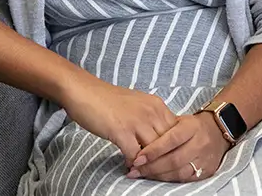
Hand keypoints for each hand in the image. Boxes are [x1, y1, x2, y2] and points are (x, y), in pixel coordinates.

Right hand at [60, 74, 178, 165]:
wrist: (84, 91)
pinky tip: (128, 166)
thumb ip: (151, 119)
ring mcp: (137, 121)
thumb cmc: (108, 100)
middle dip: (163, 160)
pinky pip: (135, 155)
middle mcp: (152, 112)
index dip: (173, 148)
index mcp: (158, 105)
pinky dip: (133, 164)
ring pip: (154, 152)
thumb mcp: (138, 105)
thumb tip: (160, 139)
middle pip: (168, 144)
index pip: (177, 132)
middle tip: (156, 171)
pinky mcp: (121, 131)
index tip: (166, 159)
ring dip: (148, 164)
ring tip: (142, 171)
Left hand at [128, 113, 230, 181]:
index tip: (137, 158)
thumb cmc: (192, 126)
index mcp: (192, 127)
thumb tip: (138, 141)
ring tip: (141, 174)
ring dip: (157, 175)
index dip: (153, 150)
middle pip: (173, 159)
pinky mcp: (206, 170)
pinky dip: (168, 179)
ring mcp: (204, 158)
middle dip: (151, 166)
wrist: (218, 131)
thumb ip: (162, 129)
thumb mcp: (179, 120)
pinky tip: (156, 177)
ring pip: (178, 171)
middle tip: (134, 169)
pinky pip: (184, 178)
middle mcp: (200, 143)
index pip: (171, 140)